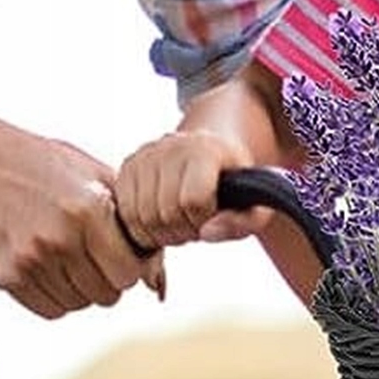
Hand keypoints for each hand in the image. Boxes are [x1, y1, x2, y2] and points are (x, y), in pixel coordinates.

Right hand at [0, 116, 161, 316]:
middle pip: (107, 295)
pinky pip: (51, 310)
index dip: (131, 266)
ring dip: (82, 288)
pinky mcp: (8, 275)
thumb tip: (157, 283)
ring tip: (69, 256)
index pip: (130, 274)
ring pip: (80, 304)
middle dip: (108, 278)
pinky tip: (50, 267)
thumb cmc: (46, 167)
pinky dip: (57, 296)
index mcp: (89, 210)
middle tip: (94, 254)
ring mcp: (31, 260)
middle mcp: (60, 238)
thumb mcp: (96, 175)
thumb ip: (133, 222)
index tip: (121, 252)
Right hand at [112, 127, 276, 251]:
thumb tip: (207, 233)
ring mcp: (145, 154)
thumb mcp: (253, 206)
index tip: (210, 217)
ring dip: (161, 233)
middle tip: (192, 226)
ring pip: (142, 216)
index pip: (193, 200)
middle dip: (182, 231)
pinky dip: (142, 228)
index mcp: (206, 149)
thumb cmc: (234, 186)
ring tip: (177, 224)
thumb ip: (240, 223)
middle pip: (165, 211)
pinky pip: (126, 212)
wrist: (212, 155)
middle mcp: (171, 145)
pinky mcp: (128, 166)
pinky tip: (159, 222)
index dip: (202, 220)